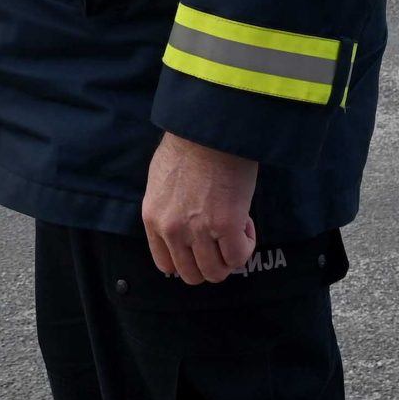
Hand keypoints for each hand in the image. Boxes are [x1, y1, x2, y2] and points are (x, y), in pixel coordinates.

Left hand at [142, 132, 258, 284]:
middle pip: (192, 274)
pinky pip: (238, 257)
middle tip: (222, 239)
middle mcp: (172, 230)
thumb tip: (184, 224)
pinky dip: (246, 245)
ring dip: (229, 256)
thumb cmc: (190, 142)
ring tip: (235, 228)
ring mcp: (198, 230)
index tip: (201, 246)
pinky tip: (246, 222)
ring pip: (216, 272)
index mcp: (153, 218)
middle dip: (210, 262)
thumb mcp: (163, 180)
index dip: (188, 260)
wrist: (210, 124)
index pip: (166, 264)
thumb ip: (168, 208)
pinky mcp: (226, 225)